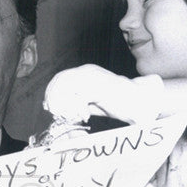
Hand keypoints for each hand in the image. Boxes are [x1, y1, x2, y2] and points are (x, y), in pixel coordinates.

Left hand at [44, 65, 163, 124]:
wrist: (138, 102)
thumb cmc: (114, 103)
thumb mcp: (87, 102)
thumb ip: (70, 102)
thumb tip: (48, 105)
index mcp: (84, 72)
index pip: (58, 78)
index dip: (51, 93)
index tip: (50, 109)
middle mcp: (87, 71)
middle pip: (59, 81)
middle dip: (55, 99)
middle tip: (60, 114)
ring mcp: (95, 77)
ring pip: (67, 87)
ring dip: (66, 104)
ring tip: (75, 116)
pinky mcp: (101, 87)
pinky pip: (80, 96)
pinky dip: (78, 108)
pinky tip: (85, 115)